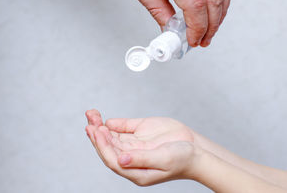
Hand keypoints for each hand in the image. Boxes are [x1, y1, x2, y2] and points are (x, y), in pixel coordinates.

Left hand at [85, 109, 199, 185]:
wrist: (196, 150)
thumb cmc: (183, 159)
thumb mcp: (163, 159)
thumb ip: (141, 159)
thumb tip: (121, 159)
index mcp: (136, 171)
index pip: (113, 159)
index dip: (103, 145)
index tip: (97, 131)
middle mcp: (132, 158)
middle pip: (109, 147)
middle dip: (97, 135)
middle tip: (90, 120)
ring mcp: (135, 146)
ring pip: (112, 137)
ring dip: (101, 127)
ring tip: (91, 115)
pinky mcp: (140, 134)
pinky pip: (123, 129)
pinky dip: (112, 124)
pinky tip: (104, 120)